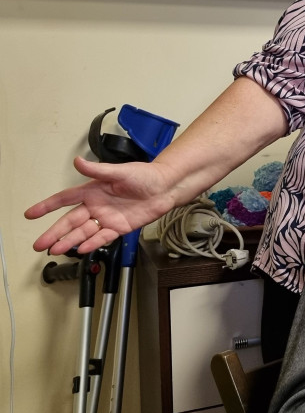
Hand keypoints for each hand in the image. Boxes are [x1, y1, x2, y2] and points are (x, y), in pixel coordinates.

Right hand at [24, 156, 176, 255]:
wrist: (166, 187)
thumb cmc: (145, 175)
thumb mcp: (120, 171)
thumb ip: (98, 170)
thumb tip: (78, 161)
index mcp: (93, 191)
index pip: (65, 199)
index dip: (47, 206)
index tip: (30, 214)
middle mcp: (97, 206)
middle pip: (70, 221)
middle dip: (54, 232)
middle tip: (39, 244)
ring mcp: (107, 218)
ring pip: (84, 232)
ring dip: (69, 241)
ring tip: (55, 250)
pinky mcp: (120, 227)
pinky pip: (103, 237)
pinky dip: (93, 243)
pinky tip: (82, 249)